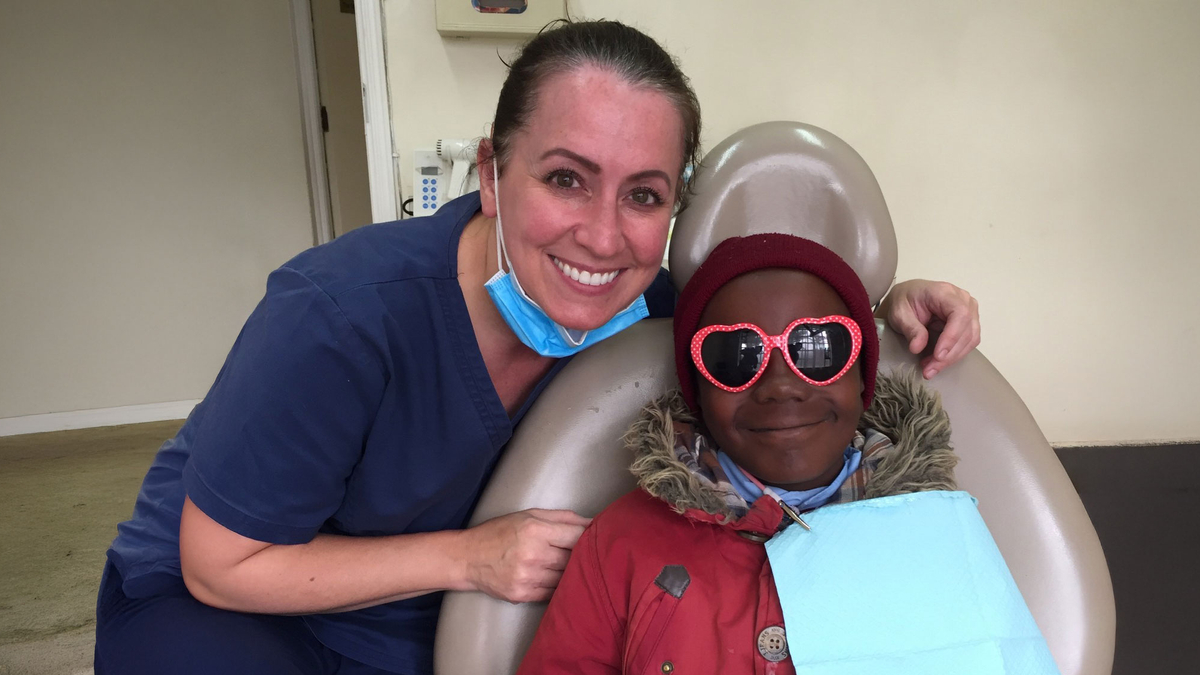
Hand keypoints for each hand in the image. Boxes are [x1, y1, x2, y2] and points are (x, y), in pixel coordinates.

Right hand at [459, 509, 590, 603]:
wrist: (468, 558)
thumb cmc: (499, 532)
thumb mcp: (528, 515)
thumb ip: (562, 517)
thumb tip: (591, 522)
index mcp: (535, 530)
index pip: (576, 537)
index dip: (589, 539)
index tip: (596, 540)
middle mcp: (533, 554)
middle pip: (573, 559)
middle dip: (581, 557)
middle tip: (586, 555)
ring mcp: (527, 577)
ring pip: (565, 578)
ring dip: (570, 574)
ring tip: (570, 567)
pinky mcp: (522, 595)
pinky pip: (552, 593)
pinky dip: (558, 587)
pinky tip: (556, 579)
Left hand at [881, 279, 979, 378]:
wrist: (908, 298)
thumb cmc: (904, 301)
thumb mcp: (899, 314)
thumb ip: (910, 328)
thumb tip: (918, 348)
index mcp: (945, 292)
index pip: (960, 314)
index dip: (952, 336)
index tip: (938, 355)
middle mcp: (962, 299)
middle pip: (967, 330)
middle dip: (949, 354)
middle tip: (929, 369)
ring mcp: (969, 310)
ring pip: (971, 339)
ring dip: (952, 358)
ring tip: (930, 369)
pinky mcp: (968, 323)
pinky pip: (968, 342)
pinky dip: (954, 356)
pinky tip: (937, 363)